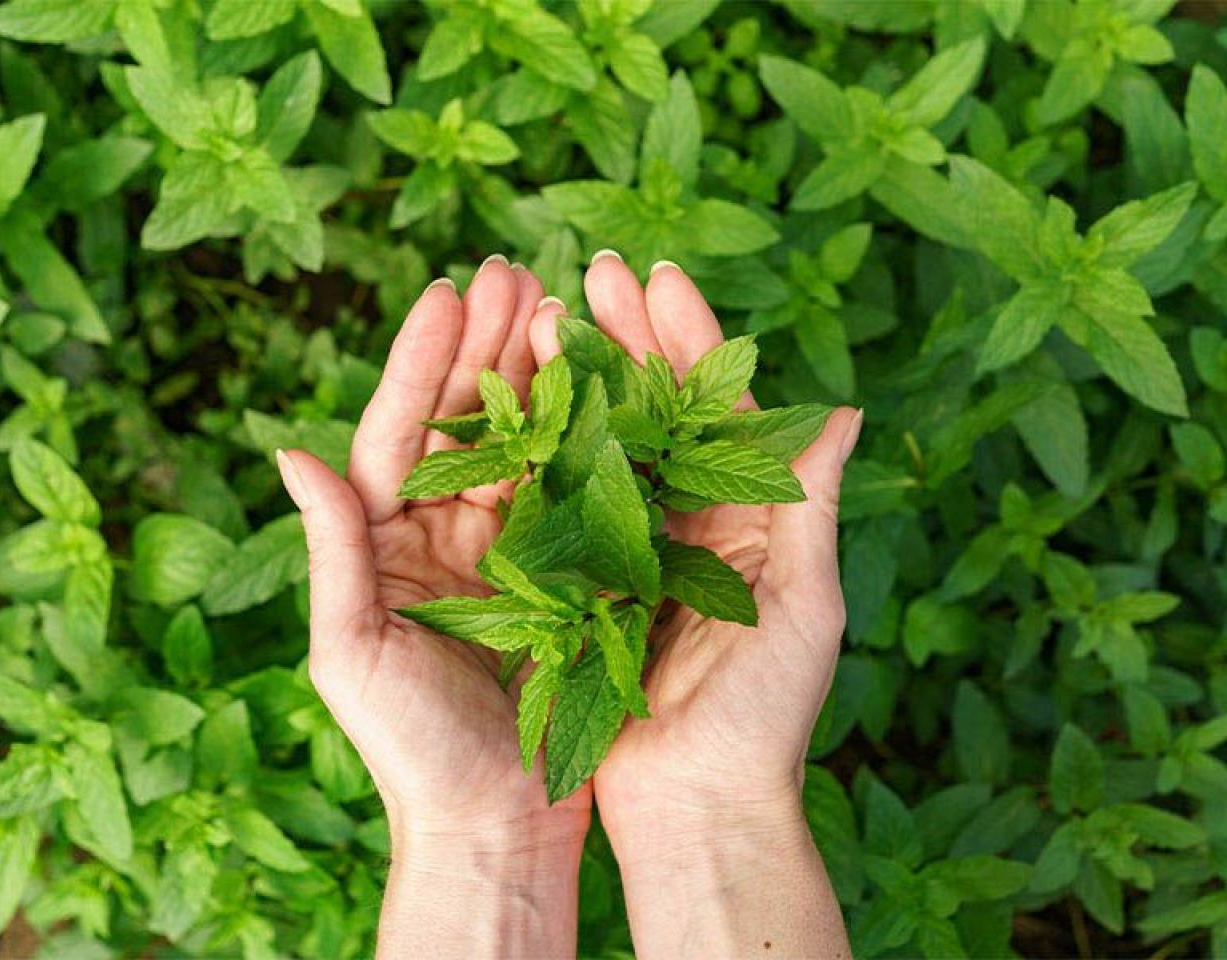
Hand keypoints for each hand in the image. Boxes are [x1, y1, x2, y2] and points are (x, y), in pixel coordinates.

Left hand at [277, 257, 586, 957]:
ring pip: (522, 443)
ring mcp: (506, 549)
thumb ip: (332, 550)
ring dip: (538, 374)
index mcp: (386, 543)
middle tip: (515, 269)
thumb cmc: (410, 750)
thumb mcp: (353, 651)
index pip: (399, 432)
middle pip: (465, 421)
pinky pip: (570, 492)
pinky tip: (602, 384)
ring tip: (559, 303)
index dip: (422, 361)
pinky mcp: (562, 574)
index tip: (448, 291)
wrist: (494, 823)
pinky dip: (584, 436)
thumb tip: (289, 451)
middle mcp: (443, 534)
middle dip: (487, 344)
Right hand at [528, 252, 859, 957]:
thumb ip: (810, 506)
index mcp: (752, 515)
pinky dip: (549, 449)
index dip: (691, 338)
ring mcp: (637, 546)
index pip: (722, 407)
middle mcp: (694, 519)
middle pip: (661, 408)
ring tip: (550, 310)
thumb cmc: (765, 716)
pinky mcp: (588, 580)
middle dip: (630, 335)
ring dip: (585, 377)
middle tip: (594, 269)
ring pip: (608, 442)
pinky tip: (522, 398)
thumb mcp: (805, 607)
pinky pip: (568, 501)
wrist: (696, 804)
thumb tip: (843, 409)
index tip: (657, 276)